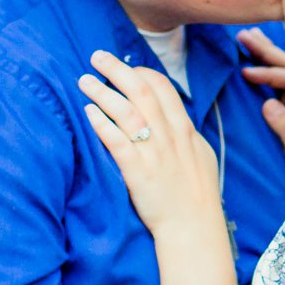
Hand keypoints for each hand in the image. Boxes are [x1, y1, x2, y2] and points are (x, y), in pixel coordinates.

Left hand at [79, 52, 222, 236]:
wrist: (195, 228)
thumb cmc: (198, 195)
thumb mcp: (201, 156)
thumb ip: (186, 135)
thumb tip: (176, 119)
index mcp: (185, 130)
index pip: (163, 88)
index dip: (141, 73)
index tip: (126, 68)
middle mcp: (169, 136)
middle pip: (141, 91)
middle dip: (117, 70)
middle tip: (96, 57)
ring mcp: (154, 153)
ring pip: (126, 112)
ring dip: (102, 92)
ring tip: (83, 81)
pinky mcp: (138, 172)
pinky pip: (117, 142)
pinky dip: (102, 123)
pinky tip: (88, 112)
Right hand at [238, 27, 284, 187]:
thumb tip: (268, 103)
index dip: (269, 75)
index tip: (246, 73)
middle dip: (266, 51)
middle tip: (243, 36)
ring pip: (283, 69)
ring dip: (265, 53)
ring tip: (247, 35)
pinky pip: (276, 81)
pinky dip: (264, 65)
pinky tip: (253, 54)